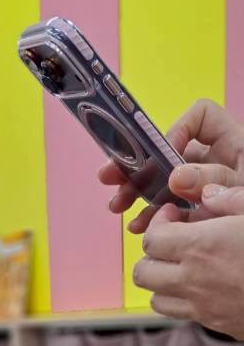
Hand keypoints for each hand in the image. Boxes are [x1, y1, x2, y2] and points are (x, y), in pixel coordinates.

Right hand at [99, 98, 243, 232]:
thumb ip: (220, 184)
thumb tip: (181, 178)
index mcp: (236, 147)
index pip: (202, 117)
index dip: (179, 128)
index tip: (165, 154)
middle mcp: (216, 163)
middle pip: (171, 150)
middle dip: (140, 162)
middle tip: (115, 176)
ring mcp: (204, 190)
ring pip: (163, 181)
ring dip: (137, 192)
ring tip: (119, 206)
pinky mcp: (197, 215)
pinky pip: (168, 210)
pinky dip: (151, 217)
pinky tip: (140, 228)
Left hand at [131, 202, 243, 337]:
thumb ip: (233, 198)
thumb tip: (206, 193)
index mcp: (202, 246)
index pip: (151, 238)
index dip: (157, 223)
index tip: (174, 214)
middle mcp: (193, 279)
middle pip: (143, 271)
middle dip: (151, 252)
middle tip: (173, 238)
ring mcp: (200, 306)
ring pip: (153, 297)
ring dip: (160, 278)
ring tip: (182, 262)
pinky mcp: (213, 323)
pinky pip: (177, 313)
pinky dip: (177, 299)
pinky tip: (200, 283)